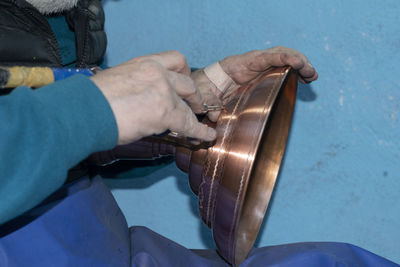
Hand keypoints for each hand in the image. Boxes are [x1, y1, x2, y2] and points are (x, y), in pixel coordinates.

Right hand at [90, 51, 216, 144]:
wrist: (85, 109)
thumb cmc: (93, 98)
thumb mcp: (118, 79)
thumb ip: (137, 83)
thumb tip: (144, 98)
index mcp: (145, 63)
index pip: (175, 59)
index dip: (185, 73)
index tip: (185, 82)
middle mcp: (158, 73)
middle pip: (188, 82)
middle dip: (194, 96)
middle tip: (195, 106)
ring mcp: (164, 91)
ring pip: (189, 104)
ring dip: (193, 116)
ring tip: (198, 128)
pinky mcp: (165, 112)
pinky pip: (189, 123)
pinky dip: (200, 131)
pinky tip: (206, 136)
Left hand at [191, 46, 317, 120]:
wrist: (205, 84)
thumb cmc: (207, 88)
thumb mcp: (207, 96)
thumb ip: (211, 103)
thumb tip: (215, 116)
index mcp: (240, 64)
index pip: (265, 57)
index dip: (283, 58)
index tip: (298, 63)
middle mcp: (252, 61)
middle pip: (279, 54)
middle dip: (298, 61)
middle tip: (311, 74)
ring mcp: (258, 66)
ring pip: (282, 59)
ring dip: (299, 65)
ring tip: (312, 76)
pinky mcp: (262, 72)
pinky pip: (280, 67)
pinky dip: (294, 71)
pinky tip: (303, 79)